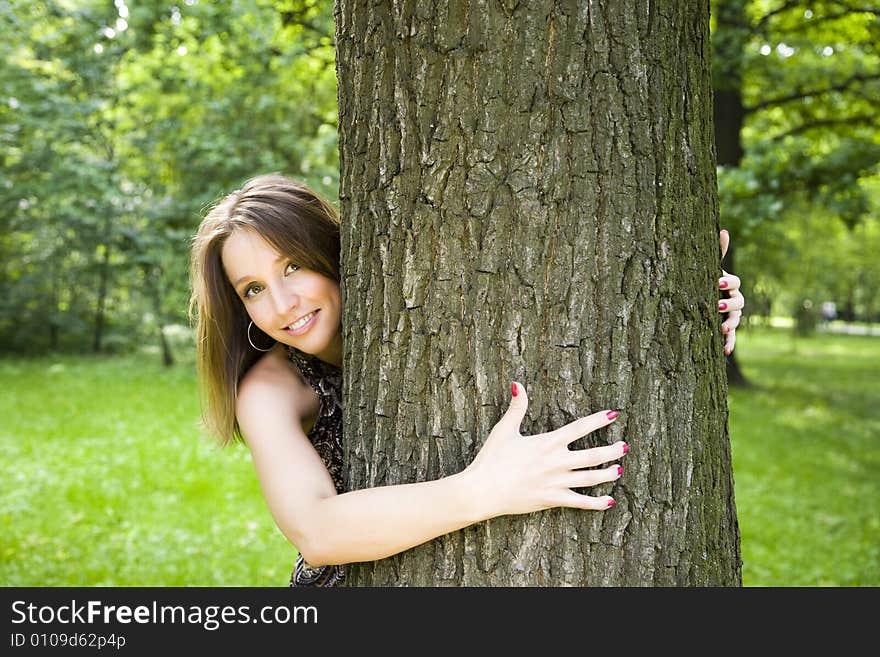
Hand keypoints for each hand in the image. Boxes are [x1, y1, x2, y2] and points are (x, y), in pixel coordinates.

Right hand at [464, 382, 627, 518]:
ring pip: (591, 478)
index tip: (614, 414)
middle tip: (625, 446)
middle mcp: (557, 462)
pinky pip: (581, 502)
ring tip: (620, 470)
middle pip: (593, 455)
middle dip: (612, 450)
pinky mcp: (553, 500)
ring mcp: (557, 483)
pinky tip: (609, 501)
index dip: (598, 420)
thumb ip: (517, 408)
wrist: (484, 490)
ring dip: (608, 474)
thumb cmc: (492, 459)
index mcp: (548, 443)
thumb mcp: (504, 430)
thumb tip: (517, 384)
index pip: (580, 428)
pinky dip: (597, 503)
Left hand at [718, 229, 744, 355]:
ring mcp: (731, 316)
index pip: (735, 282)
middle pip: (739, 302)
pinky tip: (725, 352)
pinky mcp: (726, 329)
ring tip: (722, 329)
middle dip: (730, 304)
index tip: (717, 282)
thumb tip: (724, 230)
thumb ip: (717, 251)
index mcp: (730, 285)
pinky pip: (731, 338)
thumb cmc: (706, 280)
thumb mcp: (709, 267)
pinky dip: (729, 344)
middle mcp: (733, 300)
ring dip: (731, 324)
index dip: (729, 282)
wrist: (703, 300)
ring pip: (736, 320)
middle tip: (717, 305)